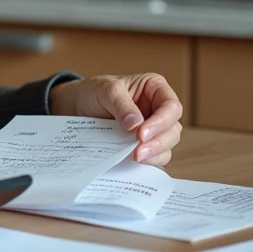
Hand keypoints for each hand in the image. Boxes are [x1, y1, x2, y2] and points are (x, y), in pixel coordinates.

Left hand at [48, 73, 182, 166]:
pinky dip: (149, 161)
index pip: (171, 107)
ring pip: (168, 145)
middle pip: (173, 129)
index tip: (141, 134)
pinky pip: (156, 156)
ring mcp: (155, 128)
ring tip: (135, 157)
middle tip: (138, 152)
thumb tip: (136, 125)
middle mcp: (159, 109)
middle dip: (158, 142)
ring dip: (154, 154)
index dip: (161, 122)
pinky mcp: (147, 144)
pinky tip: (134, 162)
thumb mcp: (106, 90)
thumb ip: (122, 105)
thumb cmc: (95, 92)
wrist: (79, 107)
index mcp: (155, 89)